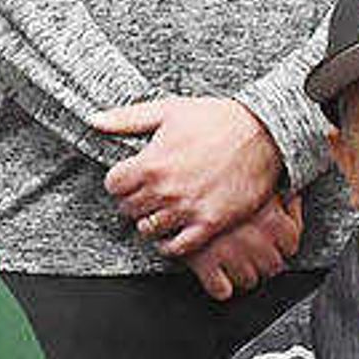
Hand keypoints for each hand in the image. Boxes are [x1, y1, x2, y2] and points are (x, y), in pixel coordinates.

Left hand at [94, 96, 283, 255]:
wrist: (263, 134)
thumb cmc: (217, 119)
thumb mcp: (168, 110)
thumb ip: (127, 119)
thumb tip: (95, 120)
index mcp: (151, 163)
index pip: (113, 185)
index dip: (119, 181)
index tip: (129, 178)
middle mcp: (165, 190)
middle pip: (128, 209)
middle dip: (133, 200)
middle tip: (146, 193)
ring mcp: (187, 210)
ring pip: (148, 230)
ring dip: (150, 221)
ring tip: (160, 210)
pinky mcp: (210, 224)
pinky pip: (177, 248)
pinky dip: (169, 244)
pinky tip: (174, 231)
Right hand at [188, 187, 303, 300]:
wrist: (171, 178)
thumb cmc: (215, 176)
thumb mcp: (253, 177)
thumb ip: (277, 192)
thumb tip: (291, 199)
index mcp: (268, 213)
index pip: (291, 242)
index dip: (284, 244)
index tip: (277, 242)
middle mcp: (252, 235)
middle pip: (273, 265)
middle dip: (264, 261)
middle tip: (253, 252)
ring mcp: (228, 251)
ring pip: (249, 280)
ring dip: (243, 274)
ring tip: (233, 260)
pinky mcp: (203, 263)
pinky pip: (221, 289)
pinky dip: (220, 286)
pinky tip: (217, 273)